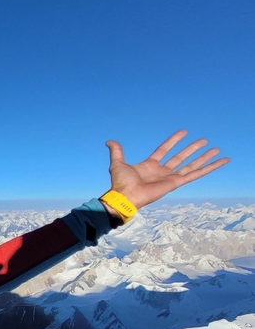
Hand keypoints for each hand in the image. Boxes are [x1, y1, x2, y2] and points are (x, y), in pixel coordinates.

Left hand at [105, 131, 228, 210]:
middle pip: (181, 157)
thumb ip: (117, 151)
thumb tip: (110, 141)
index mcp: (150, 166)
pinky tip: (220, 161)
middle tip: (204, 140)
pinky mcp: (177, 183)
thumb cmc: (120, 183)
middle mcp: (162, 171)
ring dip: (204, 157)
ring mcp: (170, 177)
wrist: (125, 196)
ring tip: (216, 149)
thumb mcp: (118, 163)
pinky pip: (196, 174)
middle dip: (192, 149)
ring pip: (192, 165)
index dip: (173, 141)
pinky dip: (210, 168)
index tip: (184, 132)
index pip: (164, 150)